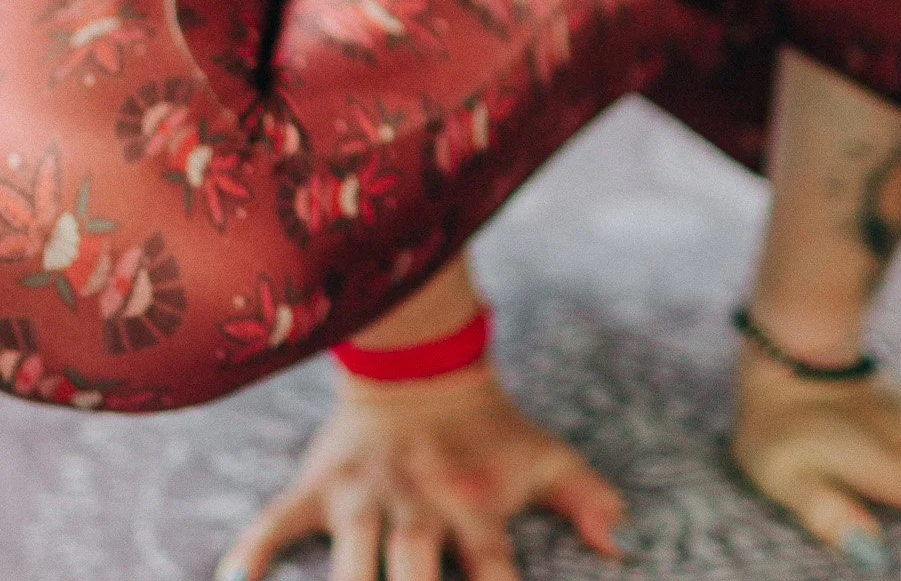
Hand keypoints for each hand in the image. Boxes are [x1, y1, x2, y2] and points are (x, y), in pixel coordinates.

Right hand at [213, 359, 626, 580]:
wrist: (423, 364)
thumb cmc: (488, 432)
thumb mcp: (542, 457)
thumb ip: (585, 497)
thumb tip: (623, 540)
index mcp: (473, 506)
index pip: (493, 570)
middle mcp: (418, 507)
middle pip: (415, 570)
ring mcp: (365, 496)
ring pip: (351, 553)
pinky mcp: (319, 485)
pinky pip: (277, 522)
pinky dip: (253, 551)